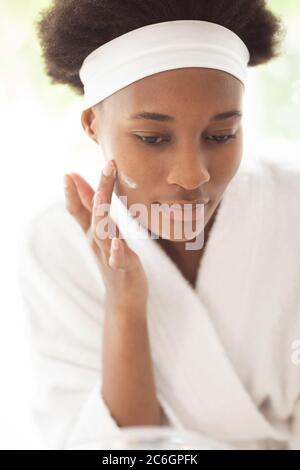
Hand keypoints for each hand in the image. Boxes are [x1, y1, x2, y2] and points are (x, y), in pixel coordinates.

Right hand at [63, 160, 148, 311]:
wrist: (124, 297)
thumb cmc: (113, 259)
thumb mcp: (101, 232)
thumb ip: (91, 210)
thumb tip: (79, 184)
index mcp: (93, 231)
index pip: (79, 208)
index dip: (73, 192)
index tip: (68, 173)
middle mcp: (97, 241)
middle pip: (93, 213)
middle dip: (97, 189)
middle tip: (106, 166)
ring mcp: (108, 254)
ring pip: (102, 233)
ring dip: (101, 214)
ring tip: (101, 197)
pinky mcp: (123, 268)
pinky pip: (118, 259)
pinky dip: (116, 251)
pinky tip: (117, 244)